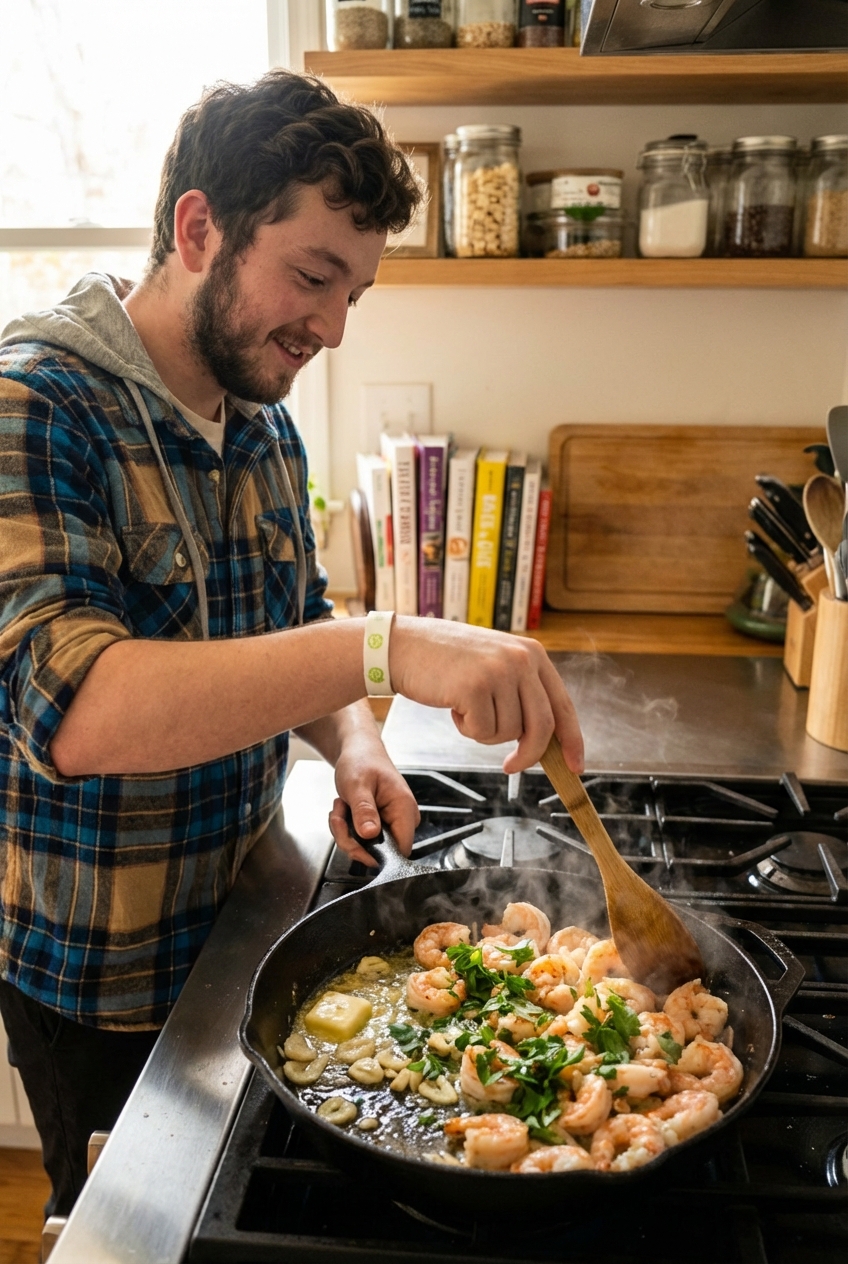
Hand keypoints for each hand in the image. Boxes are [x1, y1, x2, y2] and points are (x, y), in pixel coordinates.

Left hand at [329, 734, 420, 868]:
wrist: (358, 752)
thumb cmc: (361, 761)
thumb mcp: (357, 784)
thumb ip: (364, 810)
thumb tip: (370, 834)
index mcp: (404, 808)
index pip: (400, 850)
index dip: (375, 854)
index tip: (353, 843)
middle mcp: (403, 819)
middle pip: (380, 851)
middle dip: (352, 839)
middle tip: (339, 817)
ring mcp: (392, 823)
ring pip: (368, 847)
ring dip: (346, 832)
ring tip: (341, 807)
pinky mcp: (381, 825)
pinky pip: (363, 840)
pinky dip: (348, 829)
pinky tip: (344, 810)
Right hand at [390, 618, 583, 775]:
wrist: (404, 645)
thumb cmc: (447, 662)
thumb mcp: (496, 665)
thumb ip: (522, 693)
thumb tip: (546, 741)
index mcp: (532, 653)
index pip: (563, 705)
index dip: (571, 740)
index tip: (575, 766)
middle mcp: (521, 659)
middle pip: (542, 726)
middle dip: (529, 754)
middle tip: (511, 767)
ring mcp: (498, 672)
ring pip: (508, 732)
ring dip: (485, 732)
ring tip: (466, 706)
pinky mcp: (475, 687)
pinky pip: (482, 731)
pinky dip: (466, 728)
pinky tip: (453, 704)